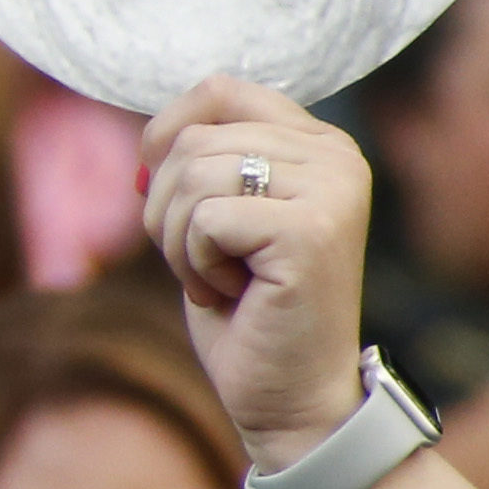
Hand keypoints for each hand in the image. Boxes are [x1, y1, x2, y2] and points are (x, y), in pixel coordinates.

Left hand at [140, 78, 373, 469]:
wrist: (291, 398)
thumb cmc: (249, 313)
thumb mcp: (221, 219)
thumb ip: (205, 164)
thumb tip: (150, 135)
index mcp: (321, 144)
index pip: (220, 90)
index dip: (166, 132)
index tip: (157, 188)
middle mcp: (338, 157)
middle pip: (195, 139)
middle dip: (168, 209)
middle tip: (202, 264)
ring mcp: (332, 190)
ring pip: (194, 174)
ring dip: (179, 242)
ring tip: (219, 280)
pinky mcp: (312, 229)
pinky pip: (206, 218)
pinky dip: (195, 265)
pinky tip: (233, 295)